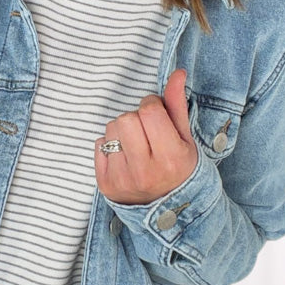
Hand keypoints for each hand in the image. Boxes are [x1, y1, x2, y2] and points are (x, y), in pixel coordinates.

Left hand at [94, 68, 197, 204]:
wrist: (168, 210)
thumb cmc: (179, 168)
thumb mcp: (186, 139)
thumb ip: (177, 105)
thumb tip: (177, 73)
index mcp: (170, 158)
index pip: (149, 110)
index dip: (152, 106)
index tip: (157, 115)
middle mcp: (145, 171)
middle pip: (126, 118)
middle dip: (135, 119)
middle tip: (146, 134)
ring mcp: (122, 180)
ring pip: (110, 129)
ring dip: (122, 132)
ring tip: (136, 147)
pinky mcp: (105, 185)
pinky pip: (99, 145)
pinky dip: (110, 147)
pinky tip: (125, 159)